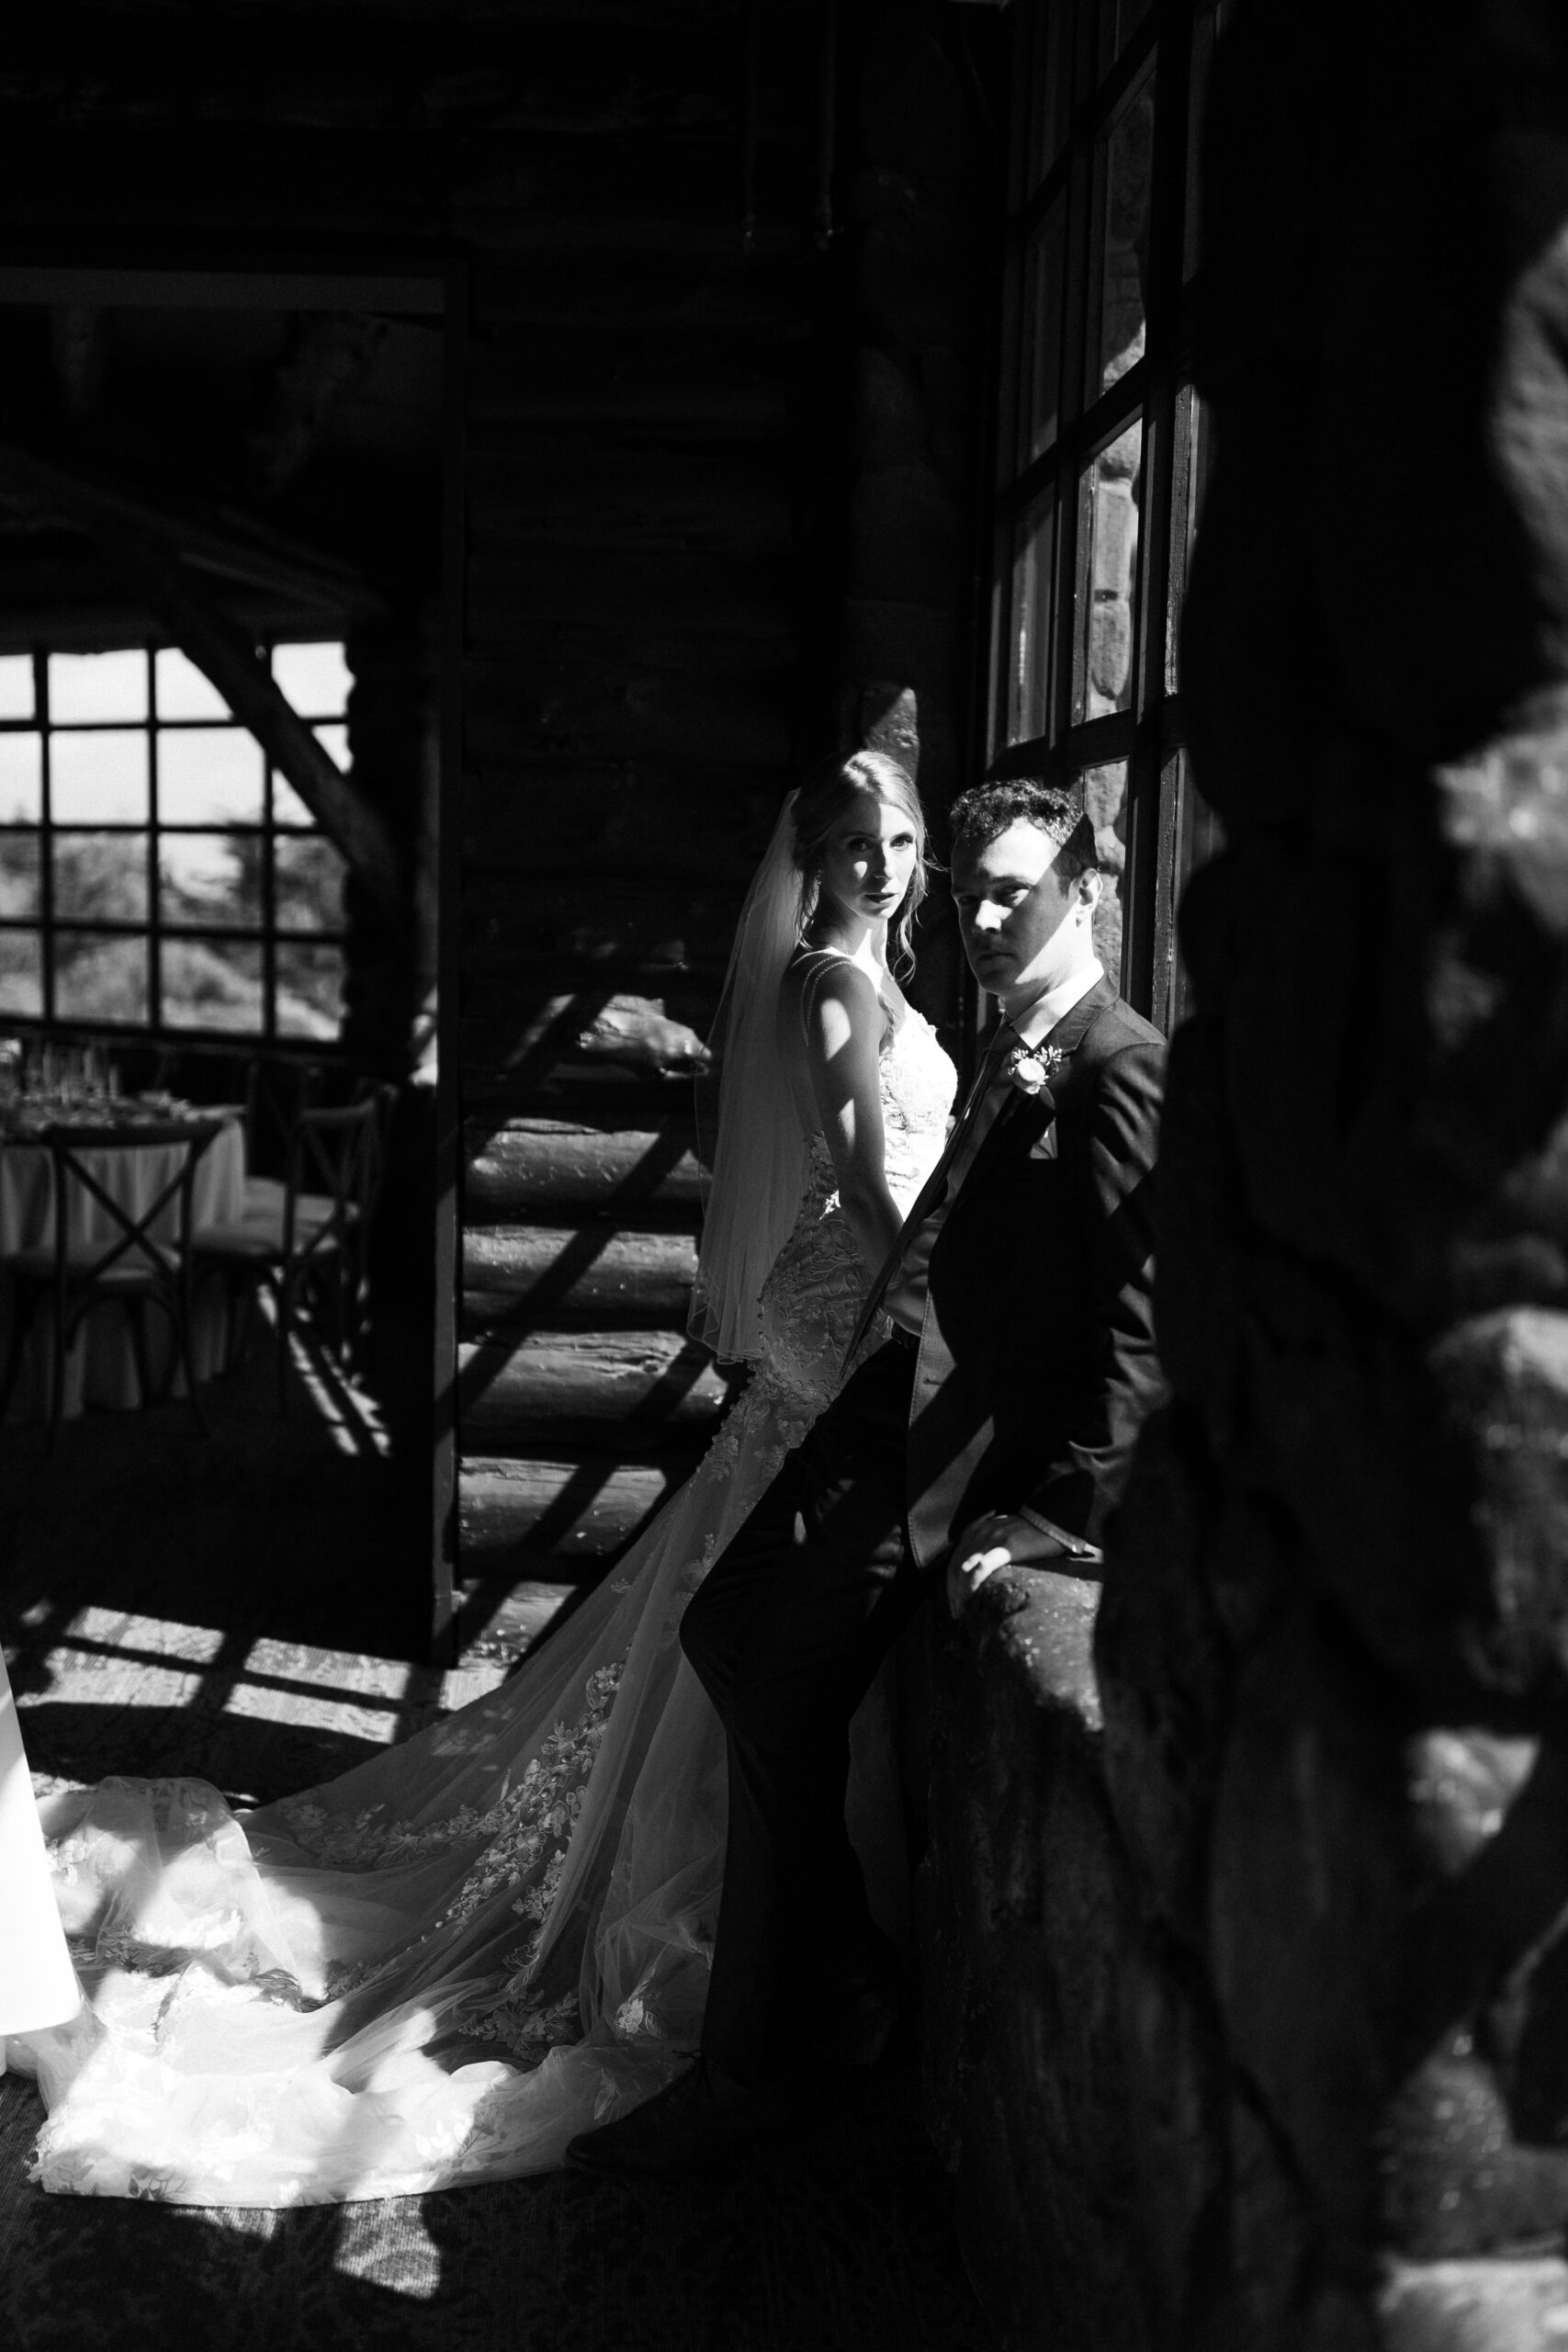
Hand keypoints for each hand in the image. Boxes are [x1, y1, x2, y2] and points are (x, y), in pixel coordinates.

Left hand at [945, 1512, 1062, 1618]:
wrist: (1056, 1520)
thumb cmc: (1036, 1534)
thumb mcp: (1007, 1536)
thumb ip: (994, 1549)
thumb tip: (988, 1573)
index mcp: (979, 1531)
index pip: (956, 1560)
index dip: (952, 1583)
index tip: (955, 1602)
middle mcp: (981, 1533)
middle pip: (956, 1567)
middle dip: (952, 1592)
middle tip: (957, 1612)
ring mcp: (992, 1539)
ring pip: (964, 1568)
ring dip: (959, 1592)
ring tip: (963, 1611)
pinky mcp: (1005, 1547)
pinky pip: (982, 1567)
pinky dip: (972, 1584)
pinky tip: (971, 1597)